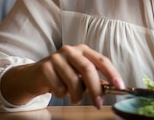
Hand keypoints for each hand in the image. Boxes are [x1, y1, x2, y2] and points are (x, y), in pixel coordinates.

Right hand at [1, 44, 123, 108]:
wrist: (33, 76)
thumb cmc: (60, 75)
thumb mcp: (79, 75)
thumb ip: (94, 79)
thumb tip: (111, 88)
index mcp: (83, 50)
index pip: (101, 60)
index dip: (112, 73)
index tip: (120, 86)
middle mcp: (70, 50)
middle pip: (88, 69)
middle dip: (95, 89)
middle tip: (98, 103)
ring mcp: (56, 57)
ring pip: (73, 81)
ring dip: (76, 95)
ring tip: (73, 98)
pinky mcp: (44, 67)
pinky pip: (59, 87)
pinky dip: (62, 95)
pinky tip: (57, 90)